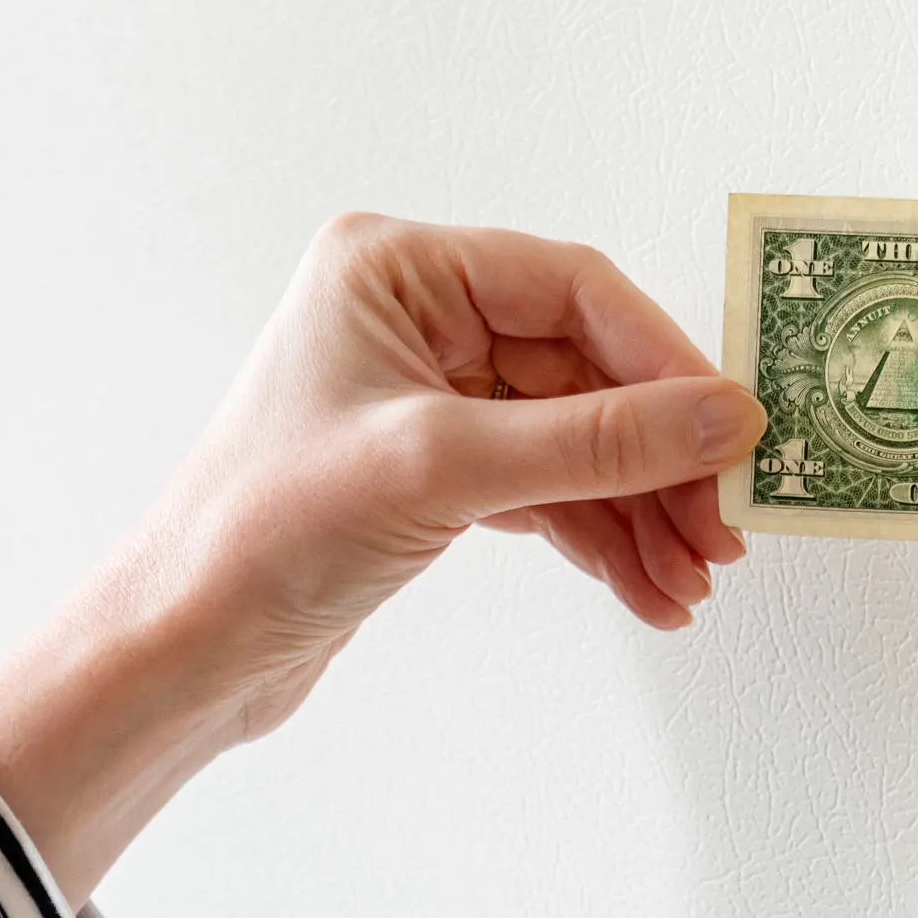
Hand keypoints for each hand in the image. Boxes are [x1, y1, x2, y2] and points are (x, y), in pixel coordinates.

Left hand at [0, 215, 766, 898]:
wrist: (184, 648)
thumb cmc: (266, 532)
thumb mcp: (446, 468)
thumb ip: (595, 440)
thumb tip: (724, 419)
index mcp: (396, 269)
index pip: (572, 289)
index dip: (663, 362)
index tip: (732, 433)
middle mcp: (412, 315)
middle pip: (585, 369)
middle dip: (657, 458)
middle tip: (721, 530)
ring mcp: (425, 394)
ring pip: (572, 437)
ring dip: (637, 510)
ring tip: (689, 582)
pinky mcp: (431, 470)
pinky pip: (544, 485)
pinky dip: (596, 535)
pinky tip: (643, 588)